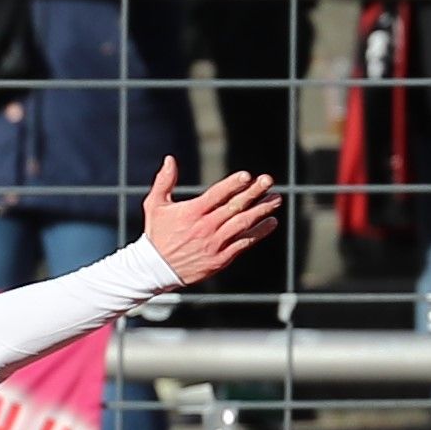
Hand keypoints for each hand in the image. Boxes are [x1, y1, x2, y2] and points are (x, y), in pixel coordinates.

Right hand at [134, 158, 285, 288]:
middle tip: (268, 180)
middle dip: (254, 192)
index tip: (247, 176)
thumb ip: (164, 181)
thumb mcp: (155, 205)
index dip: (233, 185)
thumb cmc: (157, 234)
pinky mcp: (221, 258)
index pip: (216, 195)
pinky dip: (259, 233)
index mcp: (191, 212)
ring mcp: (214, 244)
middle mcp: (205, 227)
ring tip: (276, 199)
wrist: (156, 270)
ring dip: (262, 210)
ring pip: (243, 224)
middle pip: (234, 207)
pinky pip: (244, 243)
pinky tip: (271, 222)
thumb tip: (170, 160)